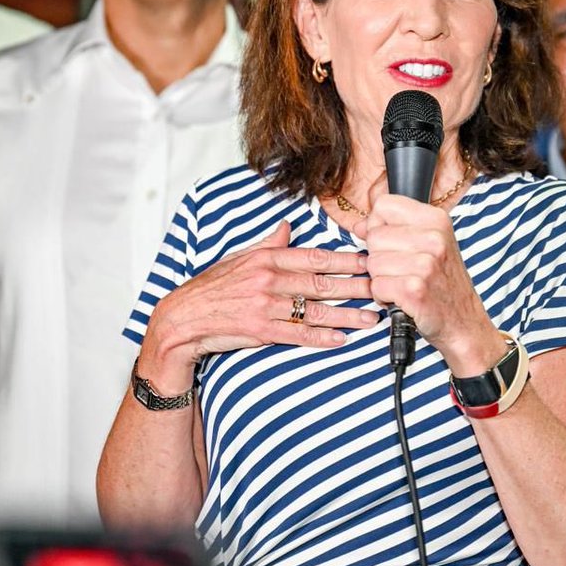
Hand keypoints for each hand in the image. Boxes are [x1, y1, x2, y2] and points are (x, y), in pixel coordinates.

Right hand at [145, 221, 377, 383]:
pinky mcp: (259, 331)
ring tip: (371, 320)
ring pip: (314, 310)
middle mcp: (268, 279)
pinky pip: (296, 334)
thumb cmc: (213, 287)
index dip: (345, 260)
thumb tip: (287, 226)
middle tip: (382, 290)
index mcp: (267, 258)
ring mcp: (264, 306)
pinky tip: (341, 339)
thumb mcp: (240, 257)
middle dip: (355, 288)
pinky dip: (320, 337)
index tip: (370, 262)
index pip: (314, 257)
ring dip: (346, 316)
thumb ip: (268, 244)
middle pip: (321, 283)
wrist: (183, 318)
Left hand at [355, 194, 498, 373]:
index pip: (384, 205)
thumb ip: (394, 229)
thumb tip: (359, 225)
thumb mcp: (429, 245)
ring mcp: (425, 264)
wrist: (464, 322)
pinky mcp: (415, 290)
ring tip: (404, 284)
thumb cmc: (443, 283)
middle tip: (403, 270)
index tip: (392, 242)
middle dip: (380, 257)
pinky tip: (402, 298)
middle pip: (374, 236)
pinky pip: (376, 285)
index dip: (379, 225)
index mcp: (436, 219)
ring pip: (372, 262)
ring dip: (381, 278)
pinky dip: (383, 296)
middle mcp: (434, 238)